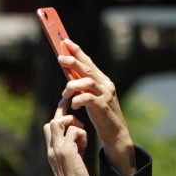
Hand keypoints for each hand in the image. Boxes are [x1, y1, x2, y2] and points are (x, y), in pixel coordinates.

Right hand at [42, 104, 90, 175]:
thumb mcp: (71, 158)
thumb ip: (71, 145)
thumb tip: (77, 133)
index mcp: (51, 151)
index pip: (49, 128)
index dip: (57, 116)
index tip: (66, 109)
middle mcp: (52, 148)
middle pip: (51, 121)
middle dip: (61, 109)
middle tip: (70, 102)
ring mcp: (57, 149)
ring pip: (58, 121)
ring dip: (73, 122)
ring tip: (81, 133)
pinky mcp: (67, 150)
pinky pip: (74, 130)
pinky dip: (82, 134)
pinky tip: (85, 145)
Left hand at [59, 39, 136, 175]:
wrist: (116, 133)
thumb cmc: (101, 115)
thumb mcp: (91, 97)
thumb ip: (83, 85)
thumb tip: (68, 72)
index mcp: (102, 80)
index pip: (89, 61)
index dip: (77, 51)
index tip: (65, 41)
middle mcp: (106, 84)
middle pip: (88, 68)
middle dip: (73, 61)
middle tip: (60, 57)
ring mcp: (106, 94)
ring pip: (88, 82)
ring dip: (73, 85)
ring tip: (64, 93)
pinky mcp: (103, 107)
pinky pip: (89, 99)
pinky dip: (78, 100)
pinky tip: (73, 105)